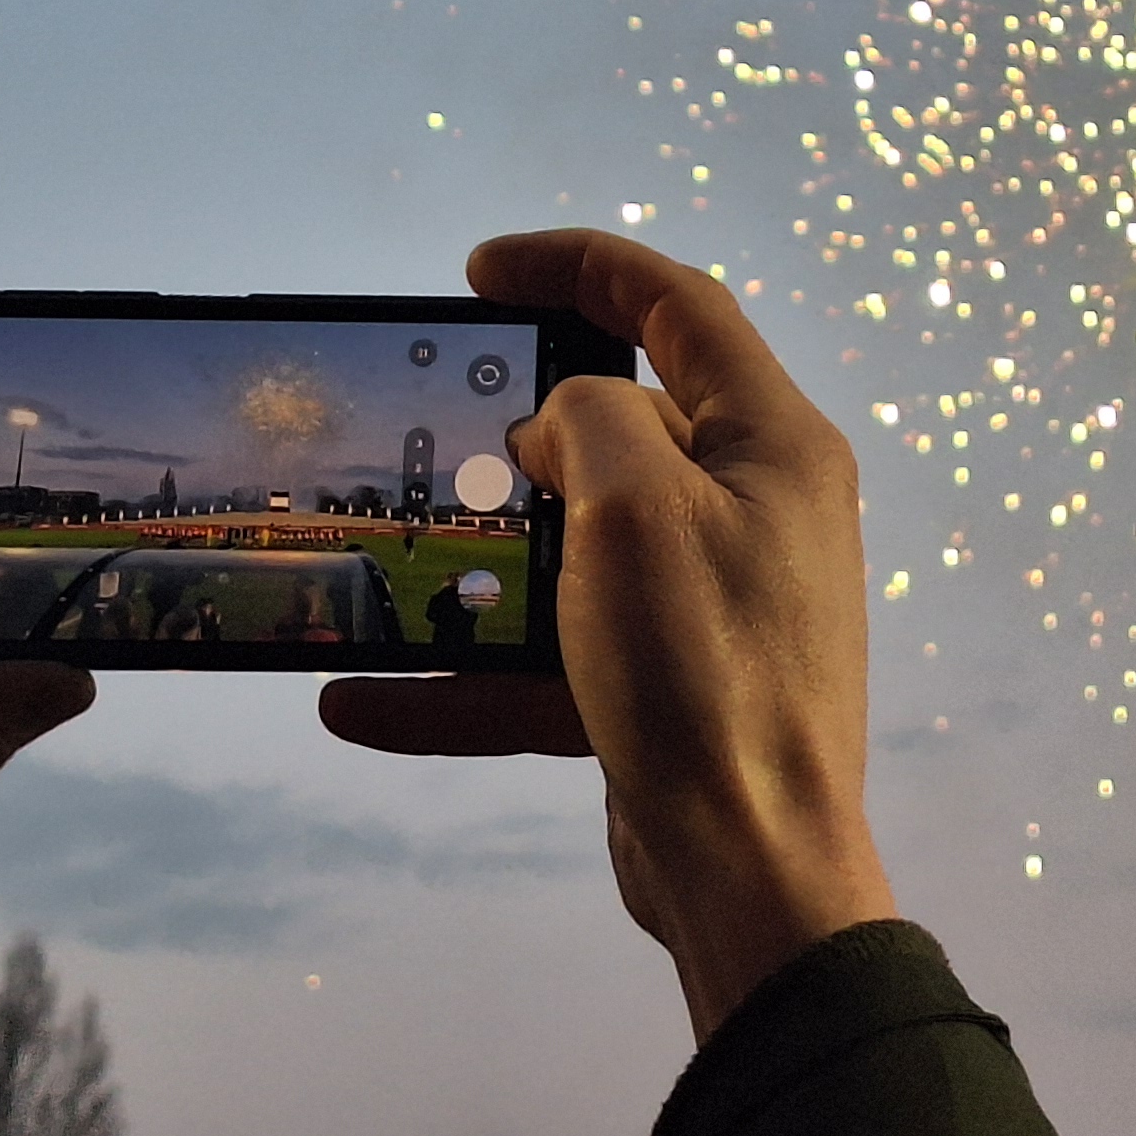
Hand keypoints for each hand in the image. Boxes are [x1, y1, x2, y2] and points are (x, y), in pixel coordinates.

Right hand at [321, 230, 895, 1039]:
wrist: (750, 868)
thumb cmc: (709, 673)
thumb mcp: (637, 508)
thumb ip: (592, 422)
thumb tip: (566, 422)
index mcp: (772, 443)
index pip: (679, 307)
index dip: (581, 267)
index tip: (481, 270)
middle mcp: (753, 511)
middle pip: (626, 426)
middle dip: (524, 426)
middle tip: (438, 425)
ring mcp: (711, 604)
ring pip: (575, 550)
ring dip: (480, 561)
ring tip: (392, 559)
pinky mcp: (667, 690)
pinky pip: (551, 661)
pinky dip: (466, 678)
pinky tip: (362, 701)